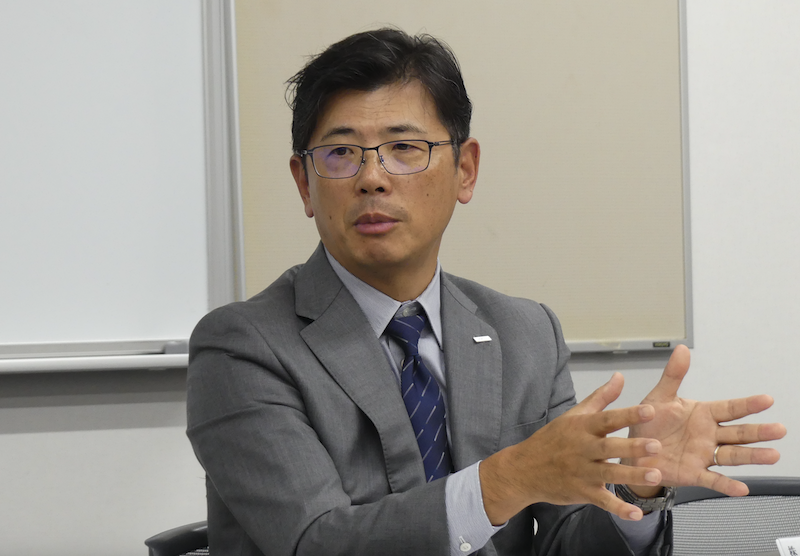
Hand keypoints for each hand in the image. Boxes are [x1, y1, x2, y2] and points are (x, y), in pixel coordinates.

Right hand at [480, 373, 664, 524]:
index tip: (650, 411)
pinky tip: (636, 514)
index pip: (607, 419)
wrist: (524, 469)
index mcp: (581, 427)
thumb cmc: (552, 440)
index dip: (628, 415)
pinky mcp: (582, 492)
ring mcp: (582, 472)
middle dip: (632, 447)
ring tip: (655, 476)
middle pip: (609, 447)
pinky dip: (618, 509)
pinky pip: (602, 501)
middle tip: (656, 446)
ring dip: (632, 476)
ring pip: (609, 474)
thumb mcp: (573, 415)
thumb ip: (601, 397)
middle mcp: (582, 449)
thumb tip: (619, 377)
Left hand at [626, 345, 786, 497]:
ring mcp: (703, 454)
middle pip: (738, 433)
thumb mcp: (658, 397)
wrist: (632, 449)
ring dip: (752, 456)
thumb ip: (673, 376)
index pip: (729, 408)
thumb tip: (682, 349)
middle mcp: (708, 435)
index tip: (767, 400)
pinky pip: (712, 479)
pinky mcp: (693, 473)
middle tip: (779, 429)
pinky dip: (727, 485)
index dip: (748, 404)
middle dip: (758, 432)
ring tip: (772, 455)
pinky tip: (742, 489)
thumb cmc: (649, 422)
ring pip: (732, 455)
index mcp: (702, 414)